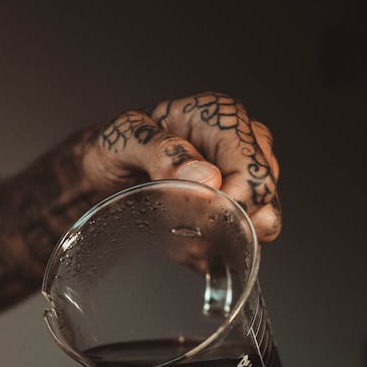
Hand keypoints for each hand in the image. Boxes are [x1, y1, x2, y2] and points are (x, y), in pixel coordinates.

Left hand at [80, 91, 280, 242]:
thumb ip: (161, 151)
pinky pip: (245, 236)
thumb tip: (206, 176)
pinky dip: (217, 248)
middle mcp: (238, 143)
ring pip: (260, 220)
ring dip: (221, 238)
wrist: (102, 172)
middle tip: (182, 227)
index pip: (255, 172)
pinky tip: (190, 243)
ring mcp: (241, 174)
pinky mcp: (235, 203)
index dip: (231, 204)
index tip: (196, 216)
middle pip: (264, 197)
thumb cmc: (114, 149)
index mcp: (219, 118)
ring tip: (181, 232)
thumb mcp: (124, 142)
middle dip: (224, 223)